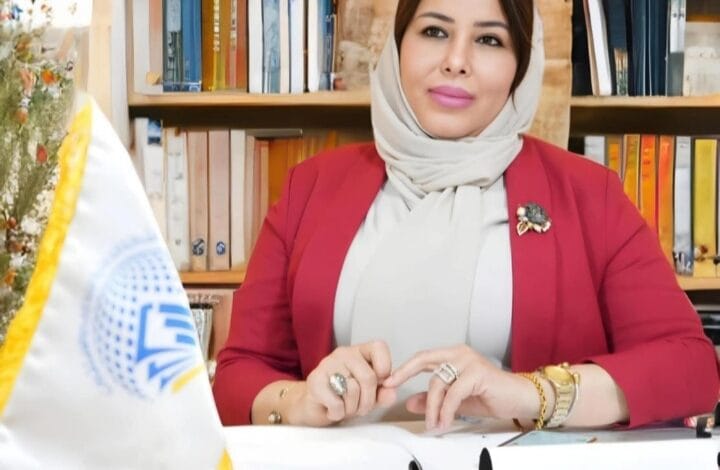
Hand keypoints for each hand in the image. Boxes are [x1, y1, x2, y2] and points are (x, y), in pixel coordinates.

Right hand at [287, 340, 395, 425]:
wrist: (315, 408)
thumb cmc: (344, 397)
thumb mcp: (369, 396)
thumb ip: (383, 394)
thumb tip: (391, 393)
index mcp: (360, 352)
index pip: (379, 347)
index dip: (385, 368)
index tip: (381, 384)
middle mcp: (343, 353)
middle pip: (368, 377)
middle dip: (368, 401)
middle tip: (361, 408)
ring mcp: (327, 364)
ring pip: (353, 390)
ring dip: (352, 409)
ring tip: (345, 408)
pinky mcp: (314, 380)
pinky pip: (337, 403)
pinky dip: (338, 414)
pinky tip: (332, 410)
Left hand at [383, 345, 539, 429]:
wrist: (521, 399)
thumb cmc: (492, 396)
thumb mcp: (456, 401)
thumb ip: (434, 400)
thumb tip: (410, 402)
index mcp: (453, 356)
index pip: (423, 358)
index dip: (404, 368)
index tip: (388, 380)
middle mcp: (459, 354)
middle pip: (425, 360)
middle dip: (405, 373)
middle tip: (392, 388)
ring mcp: (469, 361)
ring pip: (438, 382)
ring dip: (432, 407)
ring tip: (433, 424)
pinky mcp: (478, 373)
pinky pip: (453, 393)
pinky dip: (446, 410)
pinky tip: (444, 422)